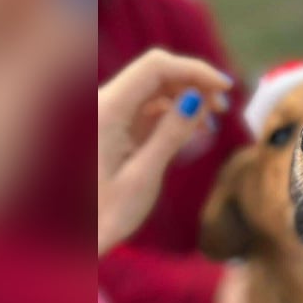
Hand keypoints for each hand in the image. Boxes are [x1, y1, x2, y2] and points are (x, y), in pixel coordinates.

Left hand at [98, 49, 232, 254]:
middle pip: (156, 72)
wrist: (76, 236)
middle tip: (223, 107)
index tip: (225, 87)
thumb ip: (171, 133)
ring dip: (186, 96)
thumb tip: (198, 99)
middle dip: (193, 81)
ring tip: (213, 121)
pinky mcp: (115, 125)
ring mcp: (109, 113)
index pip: (156, 67)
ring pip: (154, 86)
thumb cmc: (106, 214)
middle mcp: (105, 103)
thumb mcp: (145, 175)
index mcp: (108, 110)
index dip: (195, 70)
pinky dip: (174, 111)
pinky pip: (149, 105)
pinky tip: (195, 129)